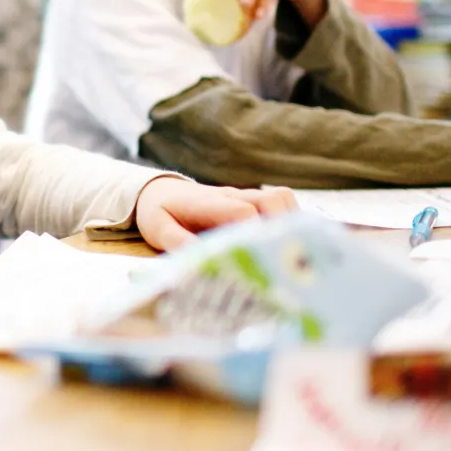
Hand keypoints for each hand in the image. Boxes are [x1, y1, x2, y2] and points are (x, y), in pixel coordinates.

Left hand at [135, 176, 297, 251]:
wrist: (160, 191)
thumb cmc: (160, 213)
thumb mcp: (159, 229)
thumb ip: (178, 242)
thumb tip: (202, 257)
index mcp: (209, 203)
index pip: (243, 211)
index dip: (256, 231)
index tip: (260, 256)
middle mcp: (232, 196)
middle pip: (272, 200)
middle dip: (284, 227)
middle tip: (284, 259)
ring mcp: (245, 196)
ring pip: (281, 198)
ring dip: (291, 222)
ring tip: (290, 253)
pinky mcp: (252, 201)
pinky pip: (281, 203)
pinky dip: (291, 220)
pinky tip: (288, 245)